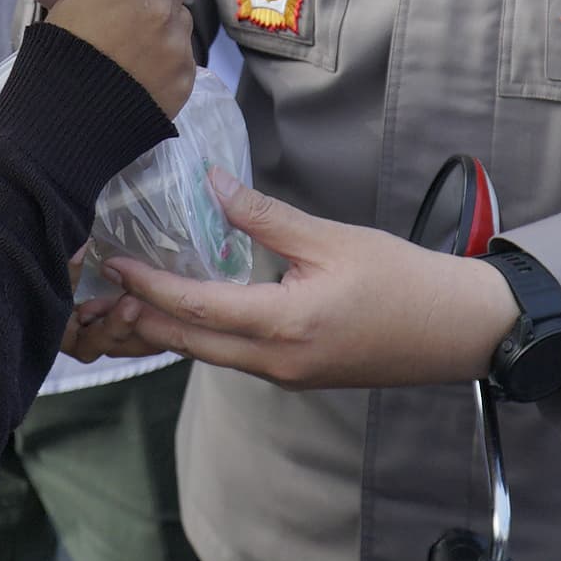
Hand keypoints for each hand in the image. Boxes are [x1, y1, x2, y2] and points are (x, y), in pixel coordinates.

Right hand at [41, 0, 194, 115]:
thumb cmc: (62, 53)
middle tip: (133, 16)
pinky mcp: (185, 74)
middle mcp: (160, 6)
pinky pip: (184, 56)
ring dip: (165, 29)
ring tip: (133, 51)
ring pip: (181, 21)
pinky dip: (168, 62)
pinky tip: (141, 73)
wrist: (67, 114)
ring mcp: (176, 43)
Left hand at [71, 172, 521, 389]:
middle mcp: (277, 362)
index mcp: (283, 325)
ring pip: (211, 355)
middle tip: (104, 291)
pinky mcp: (298, 375)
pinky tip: (191, 311)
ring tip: (134, 300)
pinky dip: (205, 336)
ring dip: (171, 330)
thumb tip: (213, 185)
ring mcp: (287, 375)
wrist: (456, 330)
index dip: (149, 287)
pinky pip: (236, 358)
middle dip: (144, 320)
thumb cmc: (402, 280)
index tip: (115, 264)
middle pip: (191, 344)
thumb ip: (265, 216)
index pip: (196, 308)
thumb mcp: (330, 238)